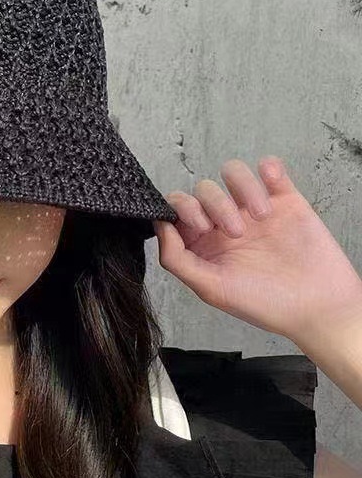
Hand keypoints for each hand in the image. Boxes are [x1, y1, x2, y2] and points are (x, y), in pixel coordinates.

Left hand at [152, 155, 361, 343]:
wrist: (319, 308)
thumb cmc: (265, 304)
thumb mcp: (210, 288)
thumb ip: (176, 258)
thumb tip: (158, 226)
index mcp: (204, 242)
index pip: (179, 208)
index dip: (182, 208)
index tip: (199, 226)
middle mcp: (225, 222)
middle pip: (204, 189)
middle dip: (216, 205)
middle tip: (236, 233)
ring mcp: (254, 209)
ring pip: (233, 173)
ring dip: (243, 188)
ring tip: (261, 217)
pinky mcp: (285, 200)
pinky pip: (270, 168)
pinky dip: (268, 168)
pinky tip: (273, 185)